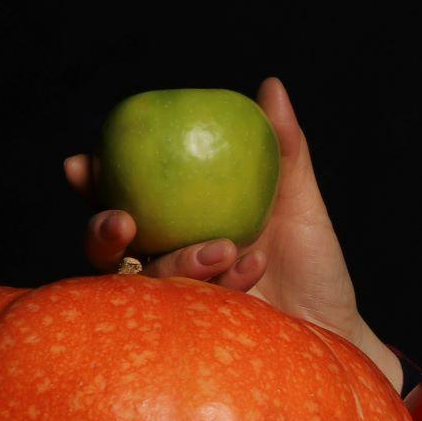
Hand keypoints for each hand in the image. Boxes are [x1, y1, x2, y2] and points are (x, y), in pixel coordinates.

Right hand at [64, 77, 398, 388]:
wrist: (336, 329)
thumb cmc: (315, 264)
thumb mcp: (301, 203)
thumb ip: (283, 149)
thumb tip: (271, 86)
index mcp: (181, 222)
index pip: (124, 197)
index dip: (94, 181)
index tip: (85, 162)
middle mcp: (170, 260)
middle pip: (107, 248)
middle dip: (102, 230)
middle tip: (123, 221)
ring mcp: (179, 301)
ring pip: (144, 281)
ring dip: (180, 261)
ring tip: (228, 248)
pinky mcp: (195, 333)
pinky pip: (188, 306)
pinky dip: (223, 283)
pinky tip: (253, 266)